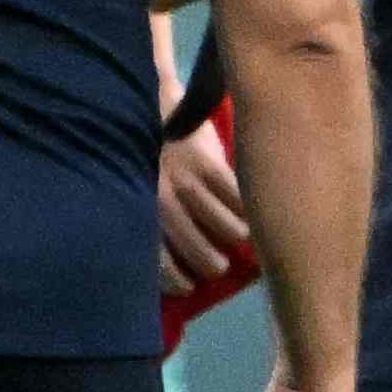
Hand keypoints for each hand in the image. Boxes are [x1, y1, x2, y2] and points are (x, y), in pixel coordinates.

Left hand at [152, 116, 251, 298]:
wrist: (153, 102)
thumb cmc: (144, 150)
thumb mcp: (137, 183)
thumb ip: (150, 212)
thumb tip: (168, 250)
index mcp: (142, 207)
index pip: (157, 257)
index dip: (173, 278)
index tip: (187, 288)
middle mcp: (163, 199)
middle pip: (194, 246)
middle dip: (209, 263)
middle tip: (219, 267)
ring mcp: (187, 181)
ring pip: (221, 224)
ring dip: (235, 235)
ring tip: (244, 239)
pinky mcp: (209, 164)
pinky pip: (235, 195)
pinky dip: (247, 207)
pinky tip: (253, 210)